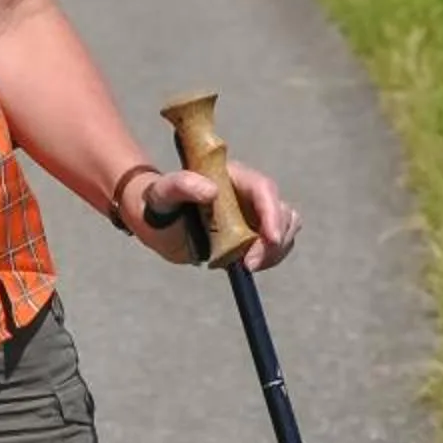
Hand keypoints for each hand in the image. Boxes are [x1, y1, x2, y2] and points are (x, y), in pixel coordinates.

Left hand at [127, 160, 301, 271]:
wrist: (158, 222)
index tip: (270, 239)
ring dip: (274, 252)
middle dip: (274, 240)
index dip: (272, 212)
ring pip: (284, 230)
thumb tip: (211, 191)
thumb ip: (181, 185)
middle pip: (281, 212)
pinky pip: (274, 247)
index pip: (264, 189)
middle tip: (248, 264)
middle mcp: (249, 194)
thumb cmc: (159, 201)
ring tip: (245, 266)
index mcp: (232, 176)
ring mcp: (254, 215)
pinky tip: (243, 266)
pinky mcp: (254, 235)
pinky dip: (268, 258)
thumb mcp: (163, 192)